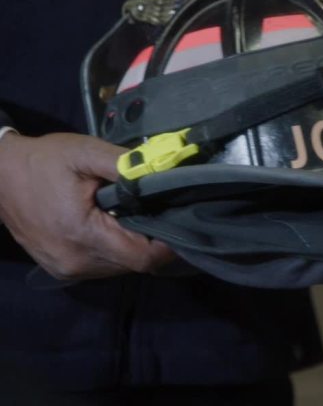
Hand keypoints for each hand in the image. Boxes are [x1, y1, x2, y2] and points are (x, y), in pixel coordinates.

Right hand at [0, 132, 174, 279]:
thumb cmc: (44, 161)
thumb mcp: (86, 152)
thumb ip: (127, 165)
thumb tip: (165, 173)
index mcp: (82, 234)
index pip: (143, 256)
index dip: (168, 243)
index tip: (179, 219)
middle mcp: (76, 261)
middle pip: (135, 264)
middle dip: (153, 241)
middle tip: (160, 212)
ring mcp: (67, 270)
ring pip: (121, 268)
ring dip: (134, 246)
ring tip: (136, 216)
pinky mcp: (62, 270)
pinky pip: (104, 266)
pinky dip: (116, 250)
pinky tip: (115, 226)